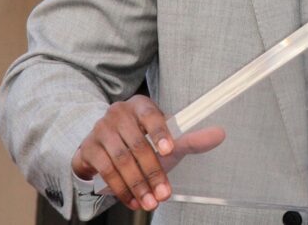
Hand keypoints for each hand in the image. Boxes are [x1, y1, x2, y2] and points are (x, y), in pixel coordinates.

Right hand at [71, 95, 223, 211]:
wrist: (105, 149)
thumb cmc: (141, 141)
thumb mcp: (166, 139)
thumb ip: (191, 138)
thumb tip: (220, 134)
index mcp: (140, 105)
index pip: (150, 114)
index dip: (160, 131)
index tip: (170, 150)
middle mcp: (118, 113)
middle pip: (137, 144)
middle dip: (153, 173)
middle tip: (165, 193)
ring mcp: (99, 130)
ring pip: (121, 161)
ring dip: (138, 185)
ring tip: (151, 202)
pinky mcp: (87, 148)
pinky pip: (105, 171)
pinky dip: (121, 189)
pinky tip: (133, 201)